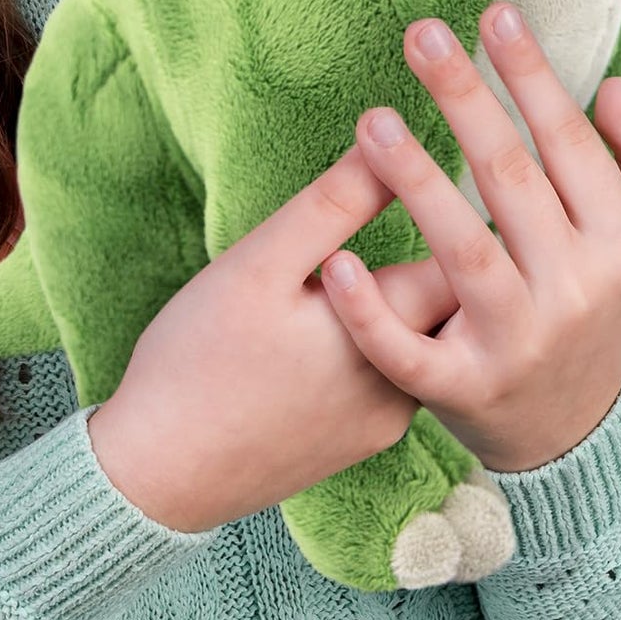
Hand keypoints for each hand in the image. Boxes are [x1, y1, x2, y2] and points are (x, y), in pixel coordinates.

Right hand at [86, 144, 467, 535]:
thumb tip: (388, 140)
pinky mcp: (358, 448)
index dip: (446, 206)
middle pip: (446, 302)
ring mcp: (384, 424)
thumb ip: (335, 203)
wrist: (159, 478)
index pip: (461, 254)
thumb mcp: (260, 264)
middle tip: (396, 210)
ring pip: (418, 340)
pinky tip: (330, 330)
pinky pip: (390, 378)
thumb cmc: (199, 360)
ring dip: (399, 302)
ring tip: (363, 263)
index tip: (426, 174)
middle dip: (425, 251)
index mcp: (389, 331)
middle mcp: (406, 385)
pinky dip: (376, 344)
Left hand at [320, 2, 620, 473]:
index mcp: (618, 248)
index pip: (571, 146)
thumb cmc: (594, 310)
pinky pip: (407, 350)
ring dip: (415, 182)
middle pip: (511, 181)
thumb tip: (612, 86)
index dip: (535, 77)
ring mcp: (516, 345)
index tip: (496, 12)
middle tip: (420, 34)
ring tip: (370, 119)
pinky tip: (334, 261)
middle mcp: (573, 292)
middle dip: (466, 100)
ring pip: (462, 253)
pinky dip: (369, 311)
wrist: (574, 439)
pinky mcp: (461, 392)